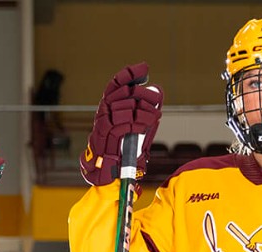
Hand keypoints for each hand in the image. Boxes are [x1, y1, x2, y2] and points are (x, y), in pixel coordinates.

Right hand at [81, 63, 162, 186]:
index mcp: (108, 105)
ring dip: (144, 112)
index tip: (144, 68)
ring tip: (153, 117)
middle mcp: (103, 111)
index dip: (130, 74)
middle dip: (143, 94)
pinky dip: (136, 123)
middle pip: (125, 93)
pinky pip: (124, 124)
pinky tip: (143, 126)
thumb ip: (142, 108)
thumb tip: (157, 91)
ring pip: (126, 107)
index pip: (116, 83)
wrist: (108, 172)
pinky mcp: (106, 136)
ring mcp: (103, 122)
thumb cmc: (122, 149)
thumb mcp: (133, 125)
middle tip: (156, 100)